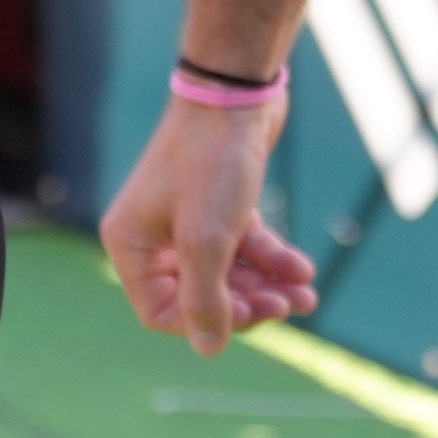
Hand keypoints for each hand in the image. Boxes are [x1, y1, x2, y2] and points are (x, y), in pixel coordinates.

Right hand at [101, 92, 317, 358]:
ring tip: (308, 294)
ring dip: (268, 285)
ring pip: (229, 271)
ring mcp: (186, 217)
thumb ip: (205, 301)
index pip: (161, 312)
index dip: (206, 322)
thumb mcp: (206, 241)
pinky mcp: (220, 201)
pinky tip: (304, 267)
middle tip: (288, 304)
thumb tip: (208, 347)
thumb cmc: (212, 163)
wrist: (237, 90)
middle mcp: (151, 233)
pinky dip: (274, 257)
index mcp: (129, 244)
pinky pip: (244, 245)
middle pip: (201, 294)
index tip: (251, 315)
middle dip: (248, 303)